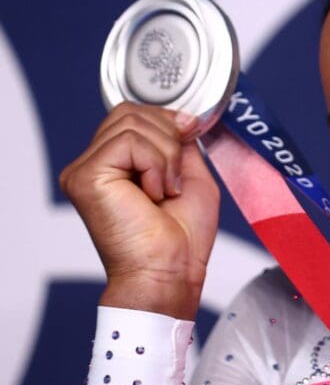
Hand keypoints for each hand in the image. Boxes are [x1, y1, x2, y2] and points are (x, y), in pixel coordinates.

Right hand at [59, 103, 219, 318]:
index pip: (132, 115)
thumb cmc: (181, 238)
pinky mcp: (85, 177)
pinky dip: (155, 165)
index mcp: (114, 165)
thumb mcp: (190, 174)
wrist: (170, 271)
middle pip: (129, 113)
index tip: (190, 136)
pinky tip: (155, 194)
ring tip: (166, 191)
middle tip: (176, 178)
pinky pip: (129, 143)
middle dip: (168, 137)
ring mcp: (84, 170)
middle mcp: (93, 165)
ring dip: (165, 156)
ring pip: (131, 124)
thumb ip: (180, 143)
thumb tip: (181, 116)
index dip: (166, 120)